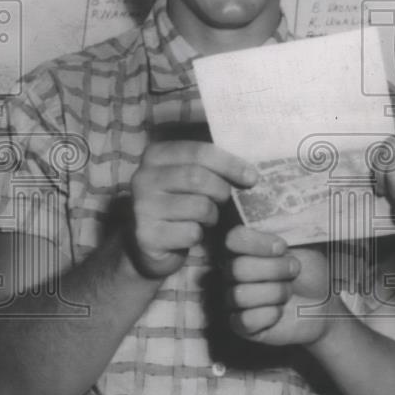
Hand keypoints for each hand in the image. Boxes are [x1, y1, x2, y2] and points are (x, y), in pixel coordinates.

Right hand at [128, 141, 256, 278]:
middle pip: (198, 178)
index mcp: (157, 155)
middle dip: (221, 191)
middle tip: (225, 200)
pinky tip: (191, 234)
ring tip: (207, 217)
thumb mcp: (192, 177)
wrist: (150, 243)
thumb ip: (212, 165)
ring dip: (212, 215)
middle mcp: (143, 177)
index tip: (252, 177)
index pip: (199, 151)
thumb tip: (251, 169)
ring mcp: (142, 207)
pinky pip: (190, 232)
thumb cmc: (181, 203)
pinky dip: (199, 235)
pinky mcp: (146, 235)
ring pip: (198, 206)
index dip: (230, 164)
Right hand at [225, 228, 335, 344]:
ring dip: (276, 293)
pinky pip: (245, 320)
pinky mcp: (241, 325)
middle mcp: (234, 272)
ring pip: (241, 294)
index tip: (283, 247)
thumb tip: (287, 209)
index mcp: (246, 248)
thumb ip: (290, 227)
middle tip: (294, 271)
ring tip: (289, 293)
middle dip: (275, 270)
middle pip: (238, 268)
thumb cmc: (312, 272)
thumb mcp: (306, 244)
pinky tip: (280, 312)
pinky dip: (270, 315)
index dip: (257, 243)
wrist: (325, 304)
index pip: (233, 238)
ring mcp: (235, 299)